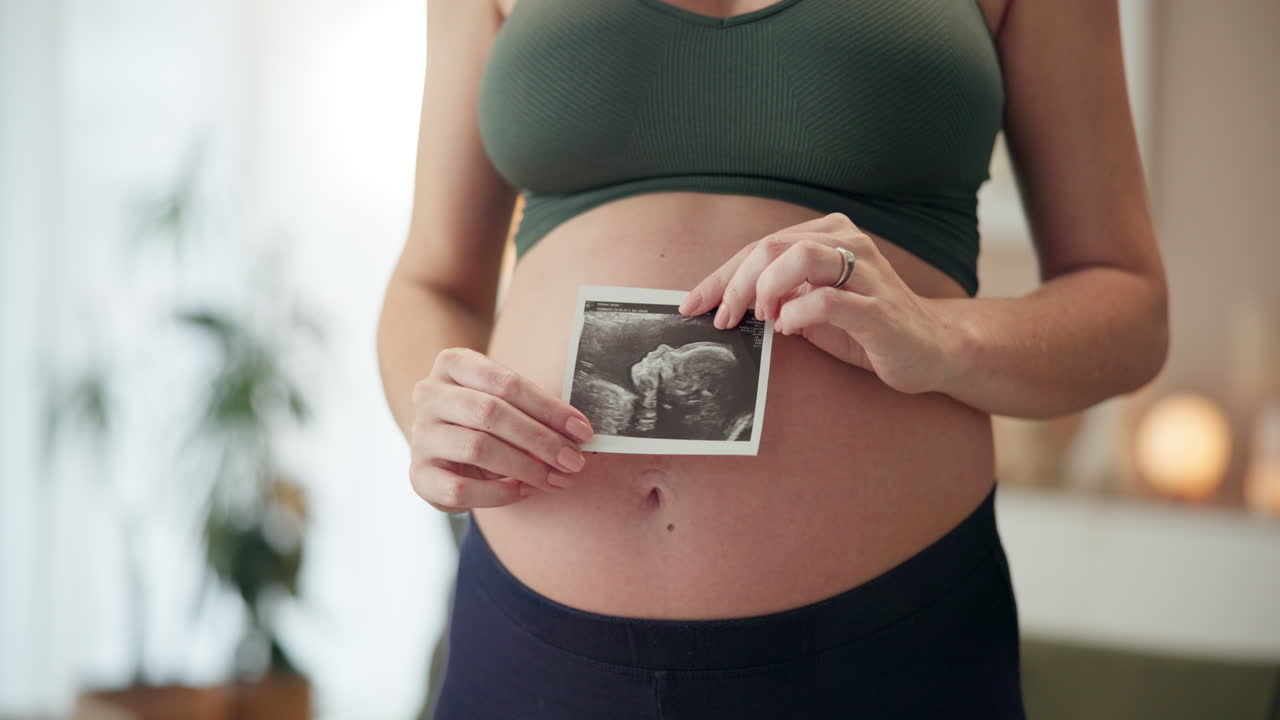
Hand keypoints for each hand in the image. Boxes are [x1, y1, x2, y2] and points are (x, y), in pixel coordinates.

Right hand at [410, 347, 594, 512]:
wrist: (444, 447)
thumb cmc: (486, 419)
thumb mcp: (506, 402)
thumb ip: (535, 410)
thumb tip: (578, 434)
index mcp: (452, 364)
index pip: (505, 382)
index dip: (548, 408)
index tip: (583, 431)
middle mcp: (429, 395)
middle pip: (490, 413)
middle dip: (540, 439)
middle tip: (573, 460)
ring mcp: (421, 435)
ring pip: (477, 448)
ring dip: (525, 467)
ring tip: (556, 478)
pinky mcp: (419, 475)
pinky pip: (461, 488)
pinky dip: (500, 494)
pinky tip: (525, 491)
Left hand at [677, 212, 962, 395]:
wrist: (930, 349)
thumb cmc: (864, 326)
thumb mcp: (812, 305)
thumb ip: (777, 295)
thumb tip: (724, 304)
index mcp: (829, 235)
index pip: (762, 245)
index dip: (722, 275)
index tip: (693, 304)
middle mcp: (849, 243)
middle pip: (773, 245)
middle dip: (736, 283)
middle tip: (724, 318)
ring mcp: (866, 272)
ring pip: (799, 257)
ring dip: (766, 289)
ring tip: (761, 317)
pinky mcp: (878, 308)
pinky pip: (828, 300)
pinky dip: (798, 314)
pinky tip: (789, 329)